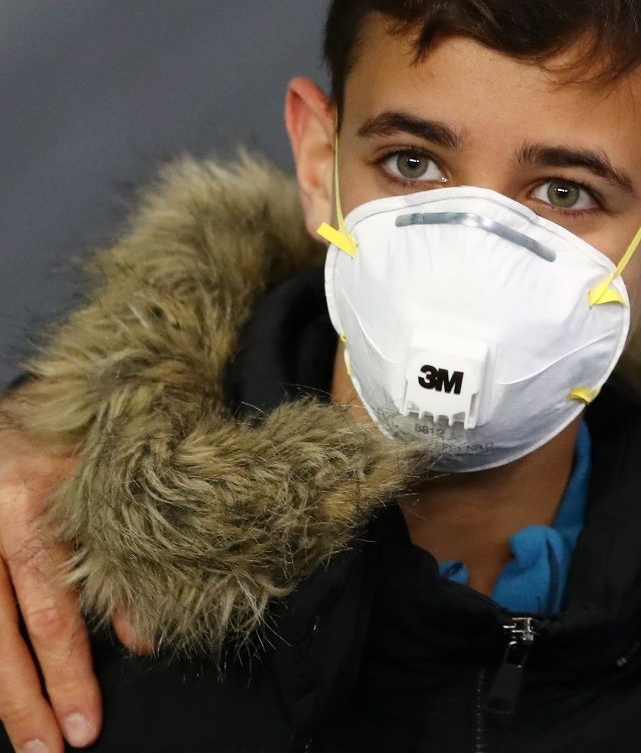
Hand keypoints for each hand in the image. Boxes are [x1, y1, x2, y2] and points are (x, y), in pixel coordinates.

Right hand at [0, 428, 96, 750]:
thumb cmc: (71, 442)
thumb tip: (143, 640)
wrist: (15, 404)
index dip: (68, 675)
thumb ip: (124, 558)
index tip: (84, 728)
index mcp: (37, 512)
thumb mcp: (109, 485)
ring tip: (20, 742)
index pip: (52, 613)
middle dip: (23, 701)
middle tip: (48, 752)